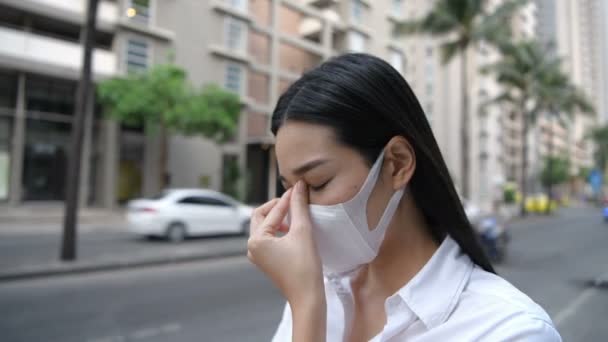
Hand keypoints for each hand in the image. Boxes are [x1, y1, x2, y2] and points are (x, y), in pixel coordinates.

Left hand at [247, 181, 323, 306]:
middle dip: (278, 207)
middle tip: (295, 200)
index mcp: (256, 240)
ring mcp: (258, 255)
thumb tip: (299, 186)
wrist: (307, 297)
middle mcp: (252, 247)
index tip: (300, 187)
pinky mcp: (266, 261)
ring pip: (264, 227)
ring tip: (296, 214)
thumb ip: (299, 206)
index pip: (272, 211)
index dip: (288, 198)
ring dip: (278, 218)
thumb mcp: (303, 232)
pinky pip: (268, 238)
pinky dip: (279, 229)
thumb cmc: (305, 267)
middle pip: (261, 216)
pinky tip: (294, 229)